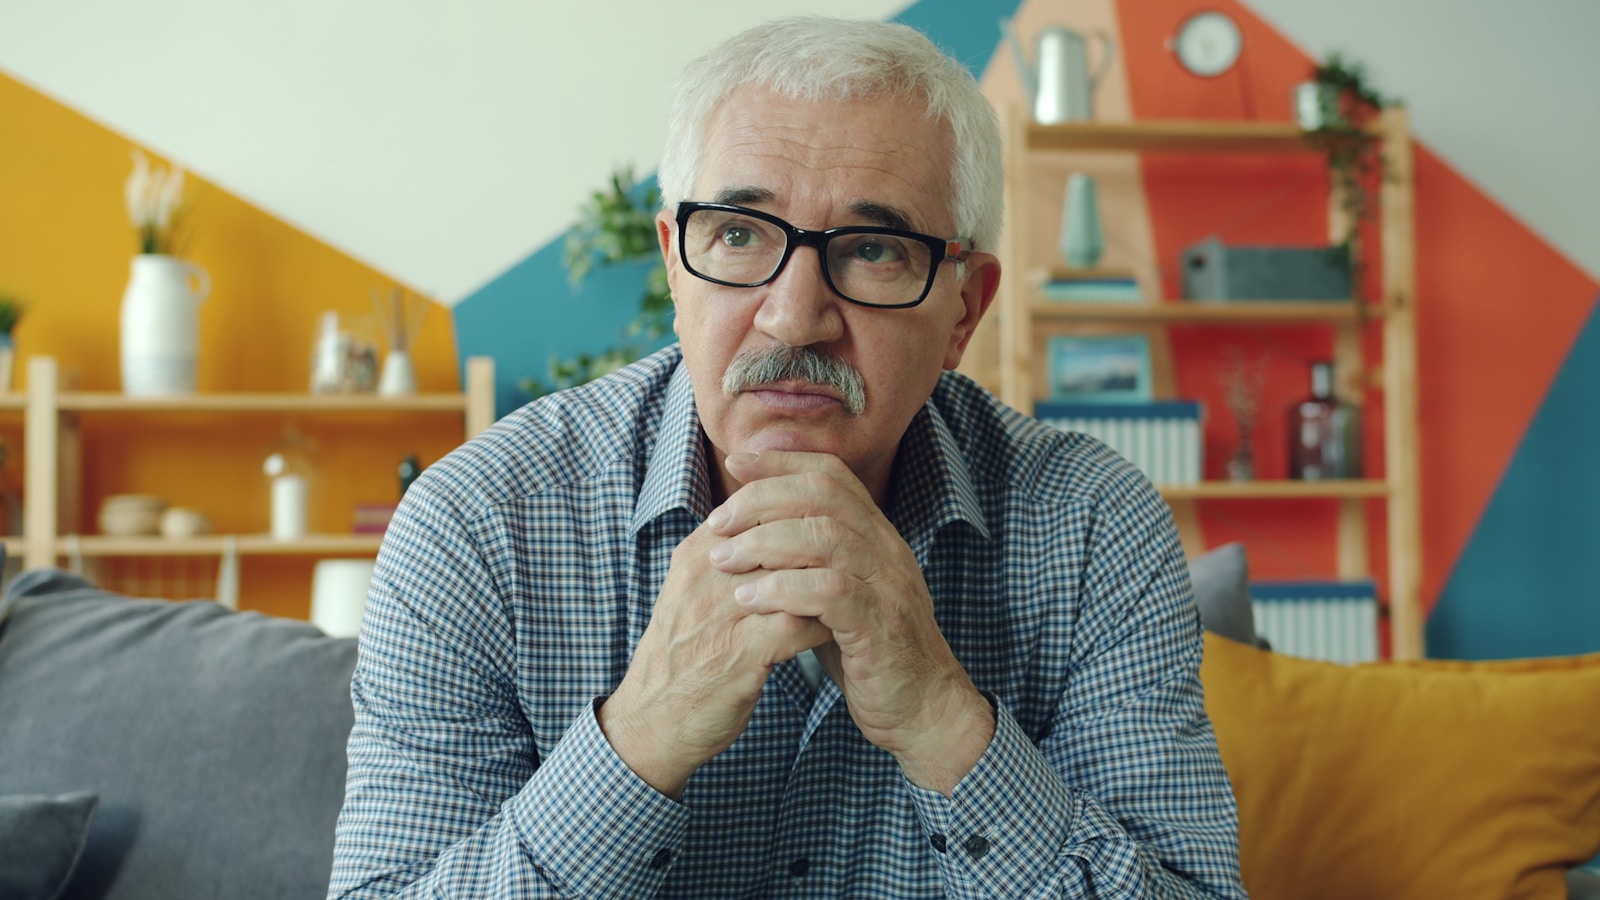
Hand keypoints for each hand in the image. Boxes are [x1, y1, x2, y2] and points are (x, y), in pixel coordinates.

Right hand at [600, 514, 831, 798]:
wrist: (650, 722)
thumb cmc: (684, 655)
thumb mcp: (695, 593)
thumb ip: (730, 557)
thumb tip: (777, 525)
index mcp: (698, 554)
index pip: (761, 505)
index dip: (807, 513)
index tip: (840, 529)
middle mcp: (706, 575)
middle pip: (781, 531)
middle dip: (826, 541)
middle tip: (860, 556)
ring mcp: (720, 613)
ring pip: (794, 571)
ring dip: (830, 580)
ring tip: (855, 590)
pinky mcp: (738, 654)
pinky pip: (798, 623)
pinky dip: (825, 623)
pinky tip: (840, 630)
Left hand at [707, 451, 993, 793]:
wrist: (922, 710)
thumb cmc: (868, 652)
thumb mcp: (836, 596)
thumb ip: (806, 563)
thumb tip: (751, 533)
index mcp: (876, 536)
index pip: (831, 473)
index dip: (782, 460)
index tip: (735, 460)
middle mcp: (887, 550)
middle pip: (824, 494)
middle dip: (763, 499)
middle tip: (717, 522)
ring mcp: (888, 585)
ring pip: (825, 537)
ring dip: (764, 543)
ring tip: (722, 561)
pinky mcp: (879, 625)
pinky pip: (829, 592)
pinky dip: (782, 590)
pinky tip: (748, 599)